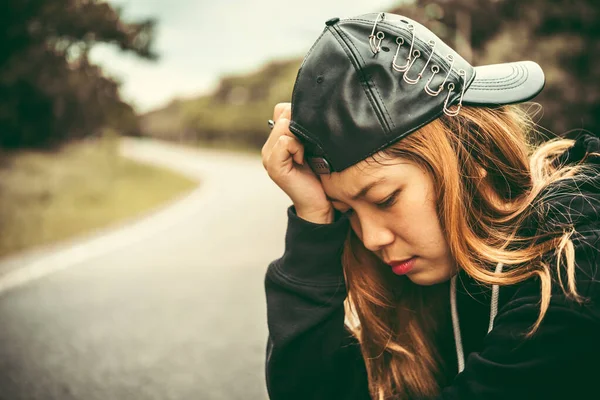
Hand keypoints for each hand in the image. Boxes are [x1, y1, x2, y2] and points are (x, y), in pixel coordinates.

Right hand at [261, 103, 333, 223]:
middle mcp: (269, 146)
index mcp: (277, 140)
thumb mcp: (314, 146)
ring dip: (301, 137)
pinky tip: (303, 160)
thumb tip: (314, 106)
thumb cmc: (321, 174)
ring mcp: (268, 155)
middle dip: (301, 124)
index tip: (311, 134)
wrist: (319, 203)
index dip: (299, 115)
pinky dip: (298, 148)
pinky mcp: (273, 164)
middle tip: (310, 145)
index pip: (282, 109)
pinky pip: (285, 142)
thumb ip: (306, 129)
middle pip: (283, 113)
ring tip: (307, 153)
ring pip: (284, 125)